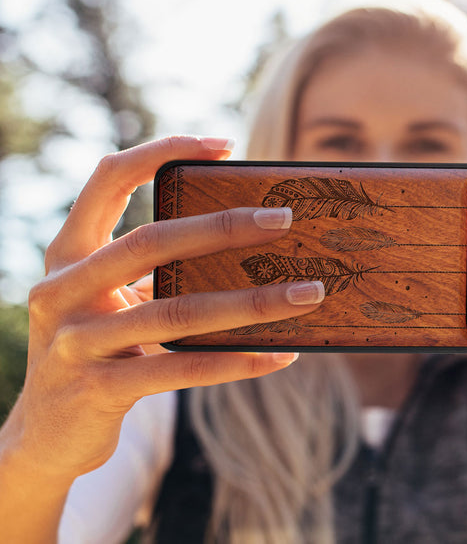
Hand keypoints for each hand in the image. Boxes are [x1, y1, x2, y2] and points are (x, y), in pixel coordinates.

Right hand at [2, 136, 324, 484]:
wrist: (45, 434)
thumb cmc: (97, 347)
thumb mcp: (110, 299)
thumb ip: (154, 270)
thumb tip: (246, 242)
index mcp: (68, 253)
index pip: (108, 178)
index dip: (162, 151)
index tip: (224, 145)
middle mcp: (62, 289)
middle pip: (151, 241)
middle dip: (223, 226)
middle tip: (284, 219)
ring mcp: (76, 342)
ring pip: (178, 311)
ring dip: (252, 302)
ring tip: (307, 293)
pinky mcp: (99, 390)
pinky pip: (182, 369)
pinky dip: (237, 361)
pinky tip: (279, 355)